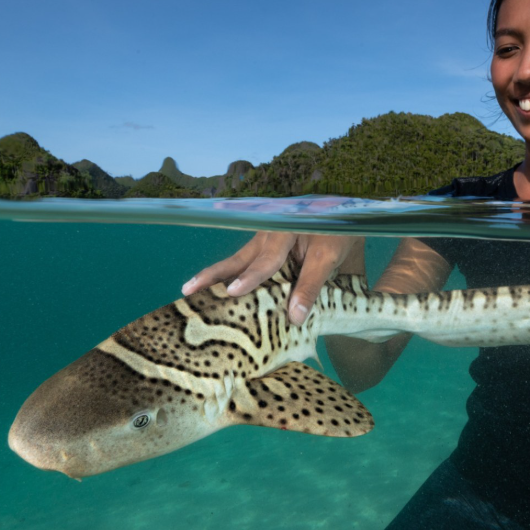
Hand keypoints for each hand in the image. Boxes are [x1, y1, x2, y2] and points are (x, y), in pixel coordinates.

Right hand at [181, 232, 361, 325]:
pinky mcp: (263, 247)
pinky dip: (228, 275)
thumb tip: (294, 318)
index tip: (232, 292)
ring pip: (236, 261)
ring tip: (189, 289)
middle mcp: (269, 235)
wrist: (340, 212)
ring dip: (214, 275)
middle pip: (238, 259)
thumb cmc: (336, 232)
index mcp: (285, 232)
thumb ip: (311, 286)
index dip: (250, 278)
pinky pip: (243, 262)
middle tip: (188, 290)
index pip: (266, 260)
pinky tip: (215, 289)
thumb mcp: (330, 257)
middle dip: (213, 275)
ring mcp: (264, 240)